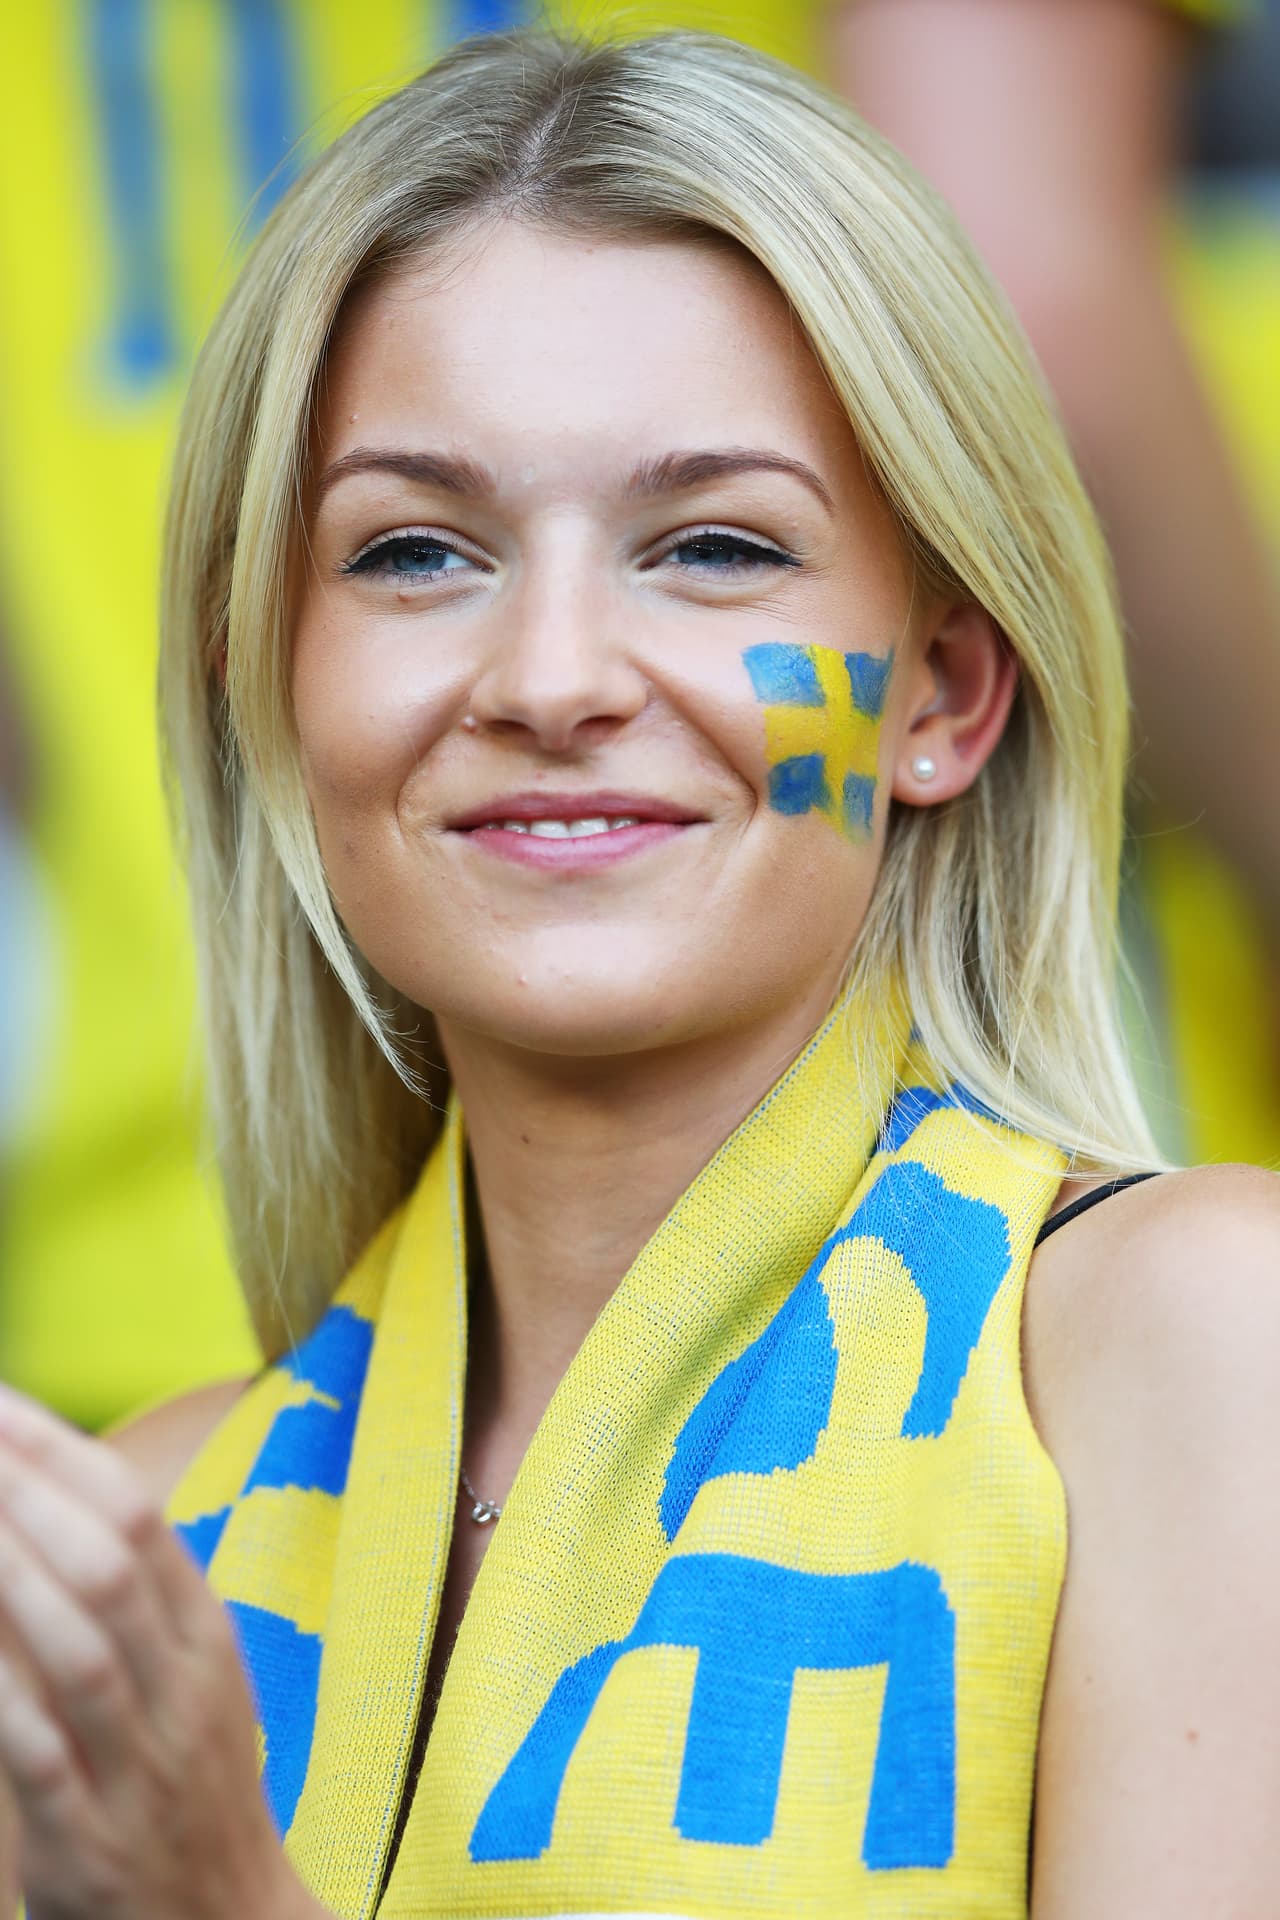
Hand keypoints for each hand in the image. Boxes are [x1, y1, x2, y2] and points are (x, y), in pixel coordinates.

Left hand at [0, 1385, 325, 1919]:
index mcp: (206, 1638)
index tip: (2, 1405)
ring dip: (11, 1568)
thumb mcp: (189, 1681)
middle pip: (112, 1562)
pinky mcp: (90, 1842)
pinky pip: (37, 1752)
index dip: (63, 1451)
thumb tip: (48, 1505)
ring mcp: (141, 1766)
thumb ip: (134, 1601)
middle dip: (30, 1487)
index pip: (140, 1517)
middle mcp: (183, 1689)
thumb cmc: (191, 1789)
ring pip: (81, 1647)